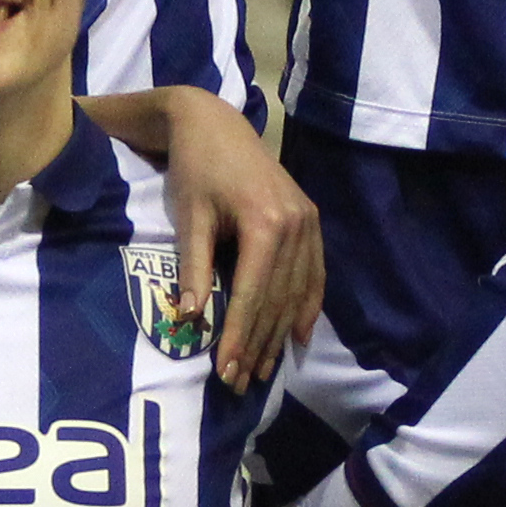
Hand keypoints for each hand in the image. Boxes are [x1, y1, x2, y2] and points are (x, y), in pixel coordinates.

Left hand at [146, 93, 319, 386]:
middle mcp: (296, 225)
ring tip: (263, 370)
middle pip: (278, 298)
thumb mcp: (190, 217)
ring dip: (280, 333)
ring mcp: (308, 222)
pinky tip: (298, 337)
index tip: (226, 370)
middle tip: (240, 382)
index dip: (239, 335)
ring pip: (297, 291)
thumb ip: (194, 266)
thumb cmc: (196, 170)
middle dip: (258, 343)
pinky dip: (308, 306)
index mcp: (265, 223)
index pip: (252, 294)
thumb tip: (190, 318)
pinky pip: (315, 273)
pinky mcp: (311, 219)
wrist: (216, 124)